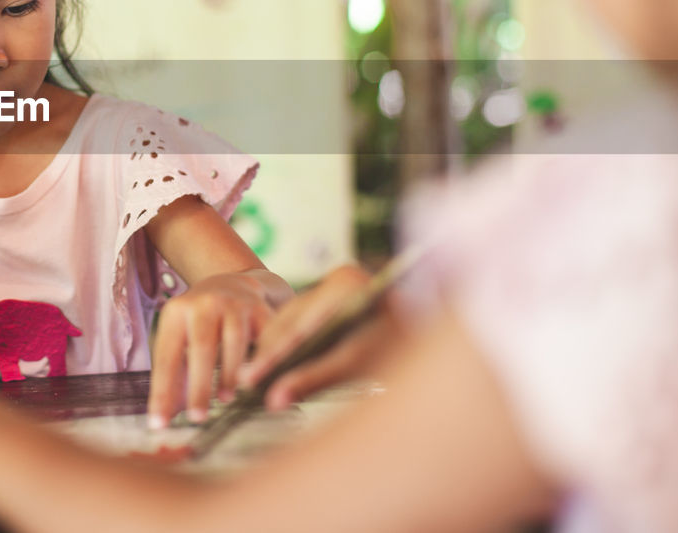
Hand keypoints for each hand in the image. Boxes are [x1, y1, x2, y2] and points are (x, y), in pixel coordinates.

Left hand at [147, 272, 273, 427]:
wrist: (235, 282)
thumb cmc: (202, 321)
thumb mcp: (182, 337)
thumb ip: (175, 374)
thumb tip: (165, 416)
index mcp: (176, 312)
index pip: (167, 356)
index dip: (163, 390)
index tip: (159, 422)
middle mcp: (205, 303)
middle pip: (201, 347)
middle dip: (199, 385)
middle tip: (196, 417)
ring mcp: (235, 304)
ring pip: (233, 341)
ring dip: (229, 373)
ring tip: (225, 400)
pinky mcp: (260, 309)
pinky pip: (263, 338)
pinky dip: (260, 361)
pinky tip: (257, 381)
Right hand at [238, 264, 399, 409]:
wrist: (433, 338)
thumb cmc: (401, 353)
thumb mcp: (356, 366)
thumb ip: (313, 380)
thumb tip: (275, 401)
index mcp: (347, 283)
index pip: (301, 326)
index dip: (274, 357)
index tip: (251, 379)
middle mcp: (338, 277)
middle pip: (291, 321)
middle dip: (270, 355)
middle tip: (244, 383)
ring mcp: (334, 284)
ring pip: (291, 321)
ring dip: (273, 350)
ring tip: (250, 379)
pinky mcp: (332, 296)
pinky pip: (299, 321)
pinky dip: (286, 345)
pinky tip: (270, 366)